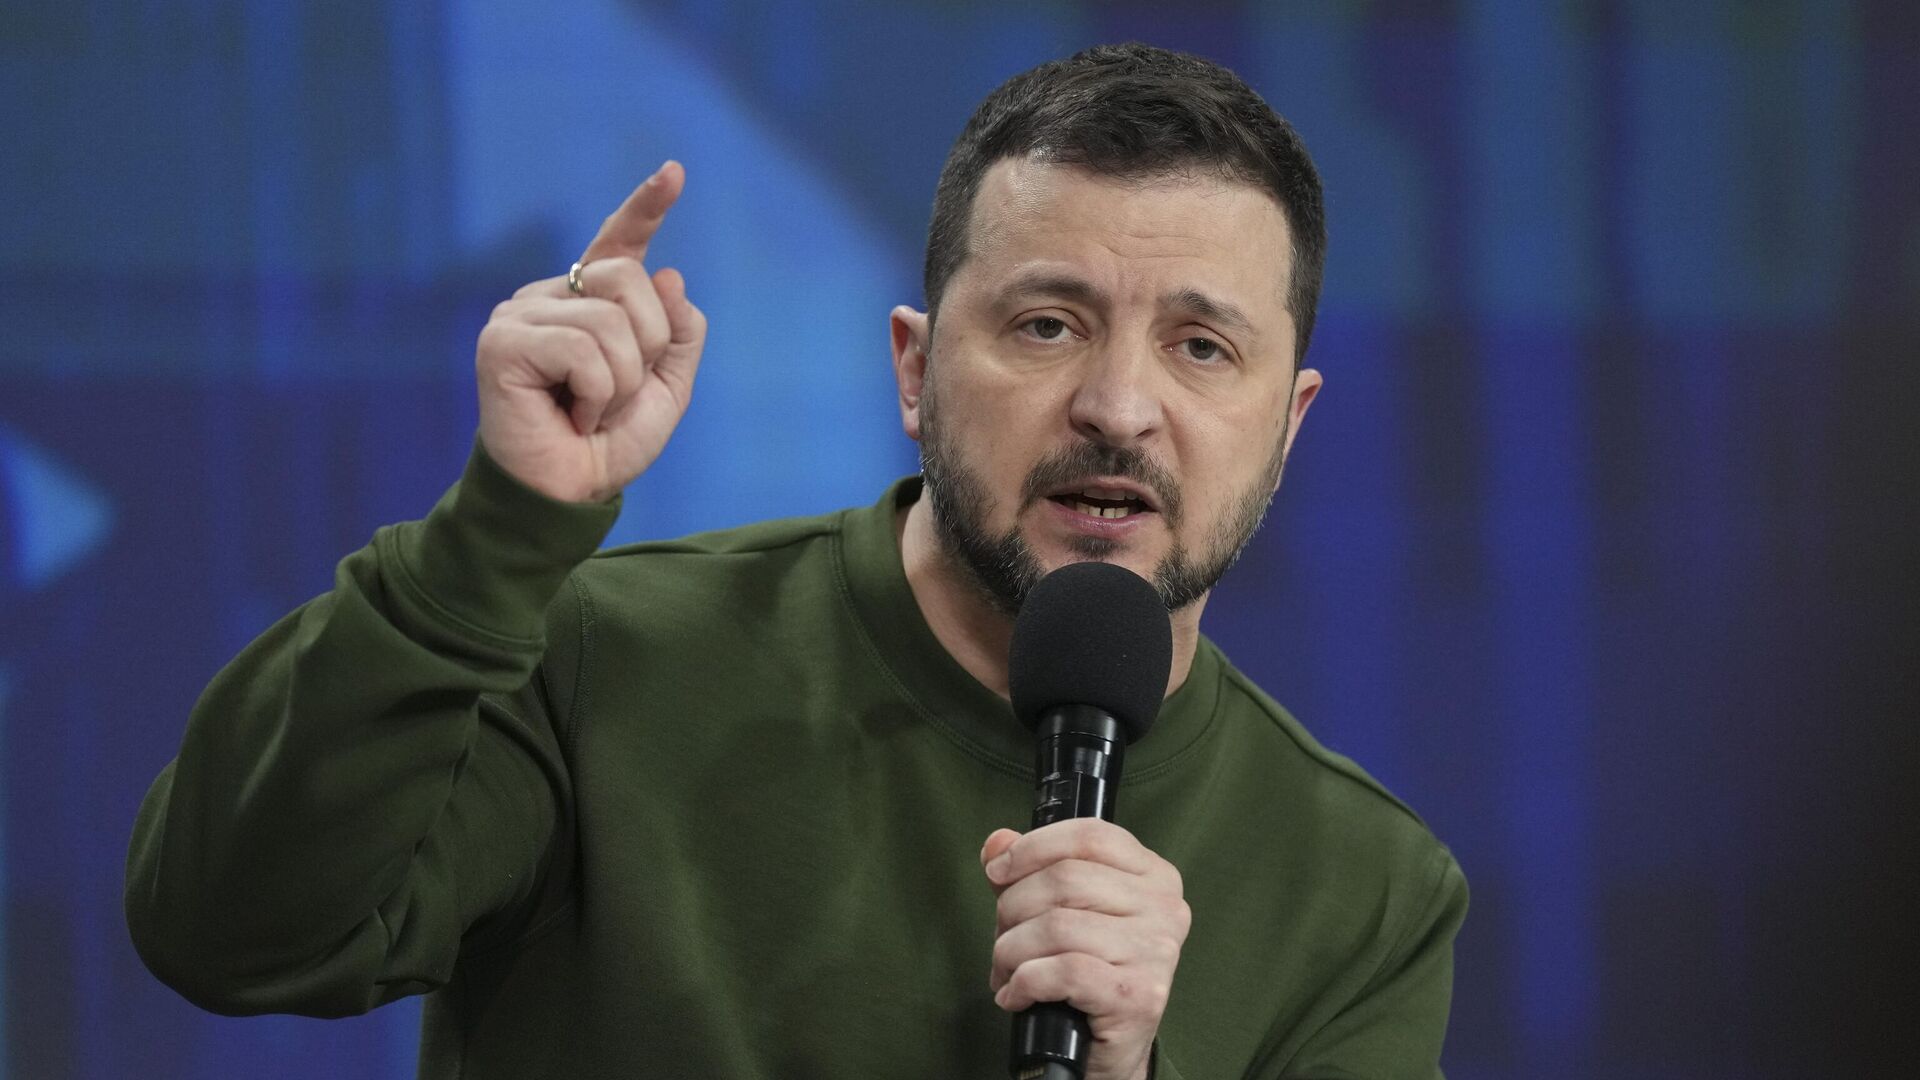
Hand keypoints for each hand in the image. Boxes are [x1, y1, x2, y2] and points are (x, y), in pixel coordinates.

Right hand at [475, 160, 708, 502]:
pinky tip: (569, 416)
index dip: (645, 207)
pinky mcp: (502, 342)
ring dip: (621, 383)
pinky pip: (583, 350)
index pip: (619, 244)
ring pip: (612, 321)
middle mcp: (550, 297)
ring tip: (590, 411)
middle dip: (647, 348)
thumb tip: (668, 273)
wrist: (567, 495)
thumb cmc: (607, 443)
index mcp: (588, 302)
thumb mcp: (665, 388)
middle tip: (613, 397)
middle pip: (631, 281)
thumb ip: (677, 334)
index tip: (674, 172)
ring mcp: (520, 315)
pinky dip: (595, 394)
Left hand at [982, 819, 1190, 1079]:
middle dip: (1013, 907)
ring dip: (1011, 950)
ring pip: (1056, 925)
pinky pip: (1063, 971)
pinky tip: (1016, 995)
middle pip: (1065, 879)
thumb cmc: (1089, 973)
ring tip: (1006, 970)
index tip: (998, 871)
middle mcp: (1165, 909)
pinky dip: (1024, 982)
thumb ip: (1030, 871)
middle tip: (1003, 937)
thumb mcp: (1063, 912)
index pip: (1090, 835)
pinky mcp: (1139, 997)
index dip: (1033, 847)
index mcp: (1155, 876)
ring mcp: (1156, 953)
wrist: (1111, 1051)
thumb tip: (997, 843)